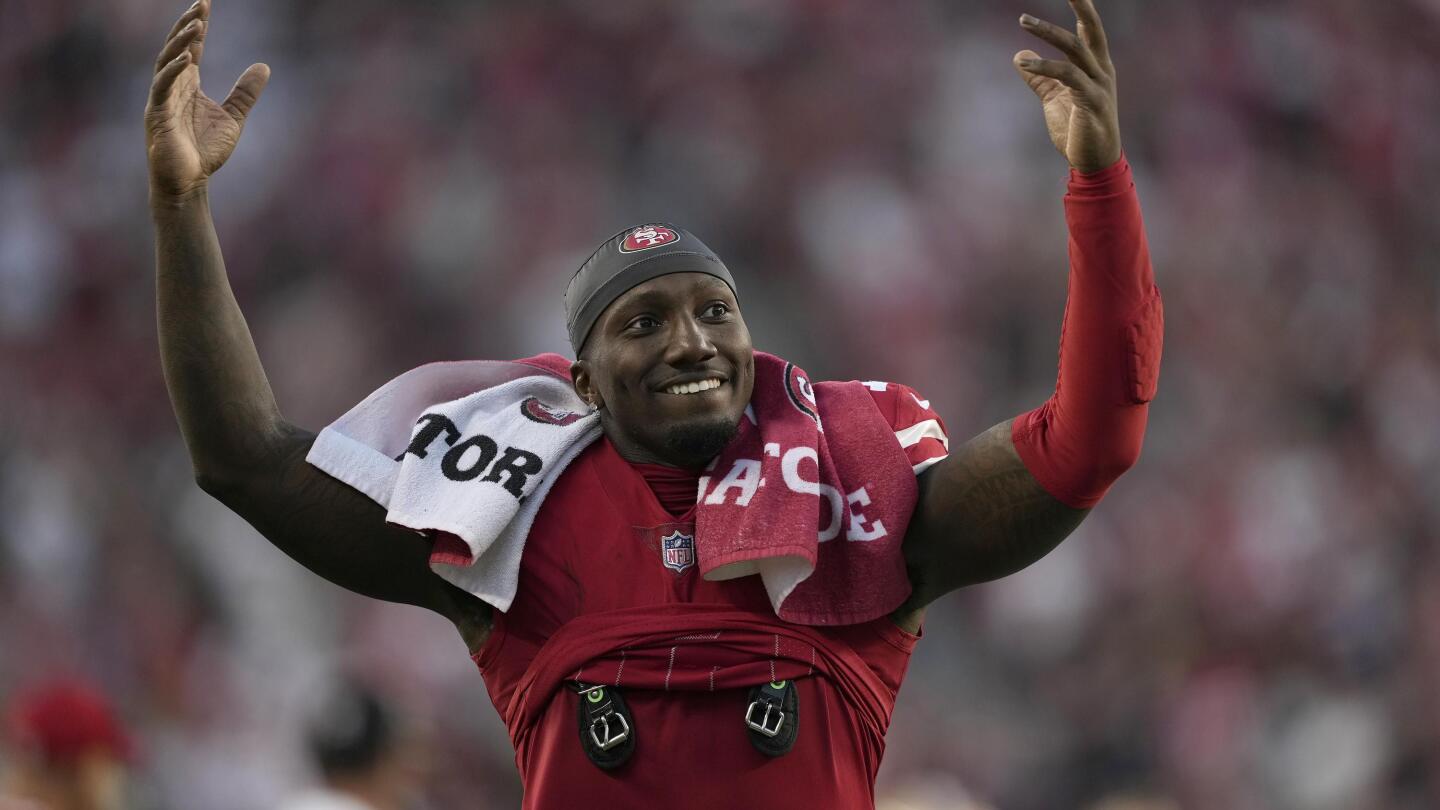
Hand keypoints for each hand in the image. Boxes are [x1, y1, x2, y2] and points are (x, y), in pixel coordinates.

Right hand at [144, 0, 269, 202]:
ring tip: (196, 25)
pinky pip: (162, 86)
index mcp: (187, 85)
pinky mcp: (157, 114)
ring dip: (180, 42)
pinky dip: (174, 70)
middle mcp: (172, 87)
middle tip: (200, 5)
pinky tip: (188, 57)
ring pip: (167, 61)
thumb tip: (264, 66)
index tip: (206, 4)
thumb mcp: (234, 117)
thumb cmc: (206, 152)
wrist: (191, 183)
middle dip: (187, 25)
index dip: (197, 26)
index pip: (191, 48)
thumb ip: (246, 93)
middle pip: (176, 47)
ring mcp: (161, 99)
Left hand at [1013, 0, 1120, 173]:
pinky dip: (1044, 67)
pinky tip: (1025, 64)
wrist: (1094, 162)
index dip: (1082, 9)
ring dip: (1048, 32)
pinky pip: (1067, 76)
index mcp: (1096, 67)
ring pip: (1075, 48)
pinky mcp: (1091, 101)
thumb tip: (1019, 55)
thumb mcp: (1054, 98)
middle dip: (1081, 6)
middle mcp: (1102, 71)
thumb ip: (1039, 77)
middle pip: (1092, 30)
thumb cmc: (1077, 130)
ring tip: (1024, 20)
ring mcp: (1099, 85)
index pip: (1090, 31)